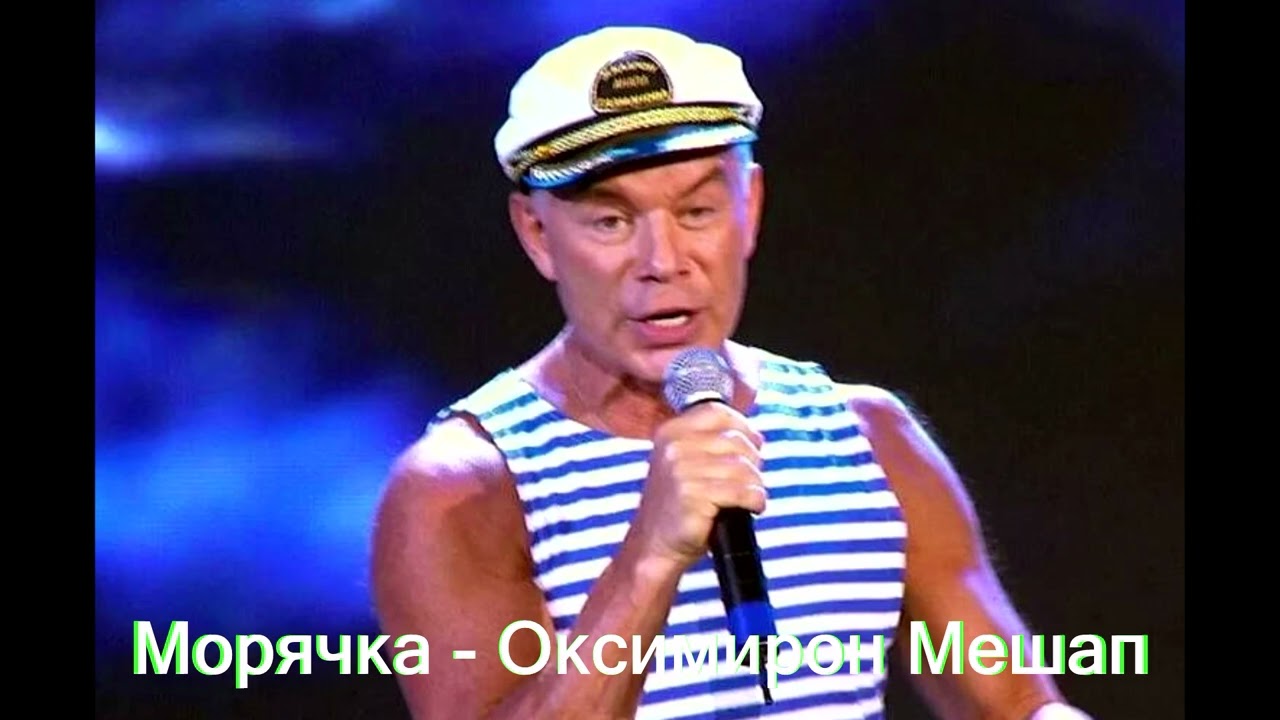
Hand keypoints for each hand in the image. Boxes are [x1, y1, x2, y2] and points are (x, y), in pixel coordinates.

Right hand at [627, 402, 765, 572]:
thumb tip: (756, 435)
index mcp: (671, 432)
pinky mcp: (693, 496)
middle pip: (736, 440)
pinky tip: (751, 508)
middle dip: (753, 461)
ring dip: (755, 485)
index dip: (743, 427)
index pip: (718, 413)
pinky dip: (755, 500)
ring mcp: (681, 471)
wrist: (656, 545)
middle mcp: (674, 447)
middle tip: (750, 480)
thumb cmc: (679, 505)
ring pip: (743, 467)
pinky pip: (742, 491)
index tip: (752, 446)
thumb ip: (712, 442)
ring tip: (749, 497)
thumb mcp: (686, 462)